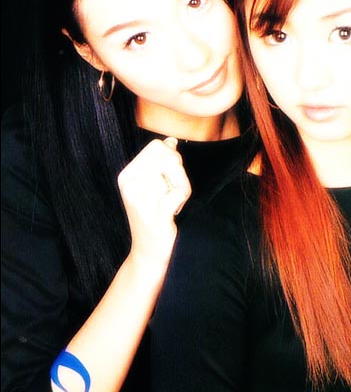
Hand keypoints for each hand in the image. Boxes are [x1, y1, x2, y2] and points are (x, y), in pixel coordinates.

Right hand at [118, 137, 190, 266]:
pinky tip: (174, 211)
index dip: (171, 157)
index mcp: (126, 175)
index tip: (168, 177)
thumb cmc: (154, 215)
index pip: (157, 146)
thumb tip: (170, 141)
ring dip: (182, 187)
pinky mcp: (155, 213)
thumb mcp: (152, 185)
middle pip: (168, 156)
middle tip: (172, 191)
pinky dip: (183, 199)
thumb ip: (160, 162)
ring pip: (176, 172)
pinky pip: (180, 192)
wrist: (149, 251)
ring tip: (171, 203)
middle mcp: (129, 184)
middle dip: (179, 172)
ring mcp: (140, 199)